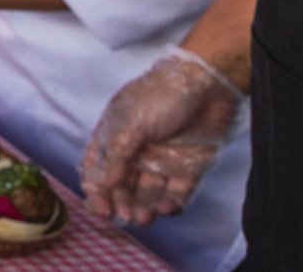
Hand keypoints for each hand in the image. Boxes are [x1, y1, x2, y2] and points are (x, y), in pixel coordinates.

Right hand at [80, 47, 246, 226]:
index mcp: (113, 137)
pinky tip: (166, 208)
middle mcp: (135, 152)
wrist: (206, 86)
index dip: (95, 191)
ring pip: (148, 193)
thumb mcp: (128, 124)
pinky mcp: (187, 168)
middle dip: (122, 203)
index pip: (97, 170)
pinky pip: (176, 193)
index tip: (99, 208)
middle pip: (122, 186)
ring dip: (144, 207)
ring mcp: (161, 161)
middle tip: (127, 215)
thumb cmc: (158, 96)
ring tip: (145, 216)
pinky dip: (171, 205)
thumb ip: (112, 156)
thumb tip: (96, 186)